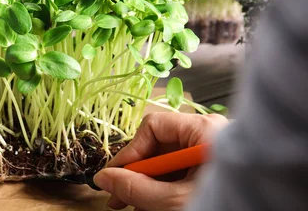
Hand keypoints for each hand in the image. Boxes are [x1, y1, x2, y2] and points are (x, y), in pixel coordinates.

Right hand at [93, 112, 227, 210]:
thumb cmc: (226, 204)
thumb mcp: (174, 199)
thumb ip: (137, 188)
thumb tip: (104, 177)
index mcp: (204, 130)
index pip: (153, 127)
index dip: (130, 153)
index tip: (113, 177)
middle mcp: (209, 135)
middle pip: (159, 145)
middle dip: (137, 173)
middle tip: (118, 197)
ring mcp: (214, 153)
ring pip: (169, 162)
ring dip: (149, 184)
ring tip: (134, 206)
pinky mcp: (217, 170)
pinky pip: (183, 172)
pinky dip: (166, 188)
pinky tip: (153, 204)